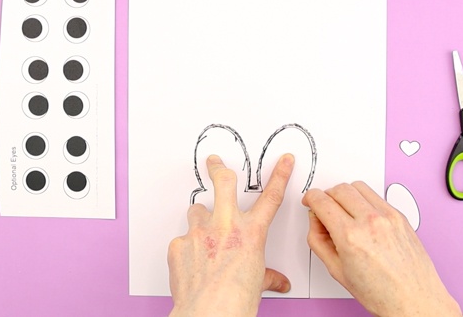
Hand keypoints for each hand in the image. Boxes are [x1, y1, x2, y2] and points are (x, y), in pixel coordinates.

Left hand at [168, 153, 294, 316]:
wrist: (209, 314)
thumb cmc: (236, 302)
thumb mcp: (258, 285)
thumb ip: (266, 276)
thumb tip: (276, 281)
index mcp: (250, 233)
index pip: (270, 198)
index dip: (279, 175)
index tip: (283, 161)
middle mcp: (225, 226)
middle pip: (223, 182)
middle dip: (218, 168)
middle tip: (214, 161)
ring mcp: (199, 232)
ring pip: (196, 209)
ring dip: (200, 217)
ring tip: (202, 232)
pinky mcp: (178, 244)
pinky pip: (183, 240)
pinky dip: (187, 249)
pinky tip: (192, 263)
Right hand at [302, 182, 461, 316]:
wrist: (413, 299)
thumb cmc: (381, 293)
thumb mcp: (337, 271)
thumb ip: (318, 241)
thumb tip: (315, 222)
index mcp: (350, 237)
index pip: (321, 200)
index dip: (310, 198)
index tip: (310, 201)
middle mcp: (370, 222)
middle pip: (338, 189)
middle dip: (327, 196)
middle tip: (325, 209)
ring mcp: (388, 216)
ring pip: (358, 186)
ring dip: (346, 194)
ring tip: (345, 211)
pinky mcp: (400, 216)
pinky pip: (376, 195)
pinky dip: (364, 200)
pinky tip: (363, 215)